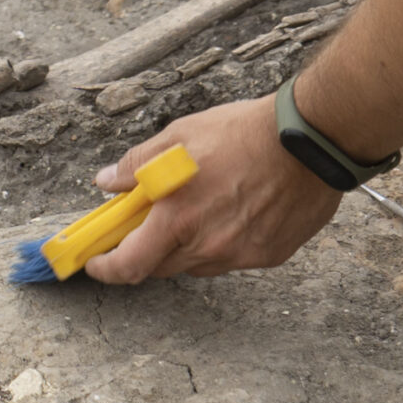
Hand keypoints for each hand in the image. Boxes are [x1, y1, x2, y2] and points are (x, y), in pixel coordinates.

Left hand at [80, 95, 340, 283]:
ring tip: (197, 207)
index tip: (96, 263)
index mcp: (178, 217)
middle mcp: (208, 245)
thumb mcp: (178, 136)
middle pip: (162, 267)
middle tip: (147, 225)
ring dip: (186, 245)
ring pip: (198, 263)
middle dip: (147, 250)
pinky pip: (233, 258)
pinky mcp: (269, 256)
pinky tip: (232, 210)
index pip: (130, 264)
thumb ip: (137, 164)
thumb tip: (107, 181)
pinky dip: (222, 241)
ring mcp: (241, 255)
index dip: (107, 269)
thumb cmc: (240, 133)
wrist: (306, 142)